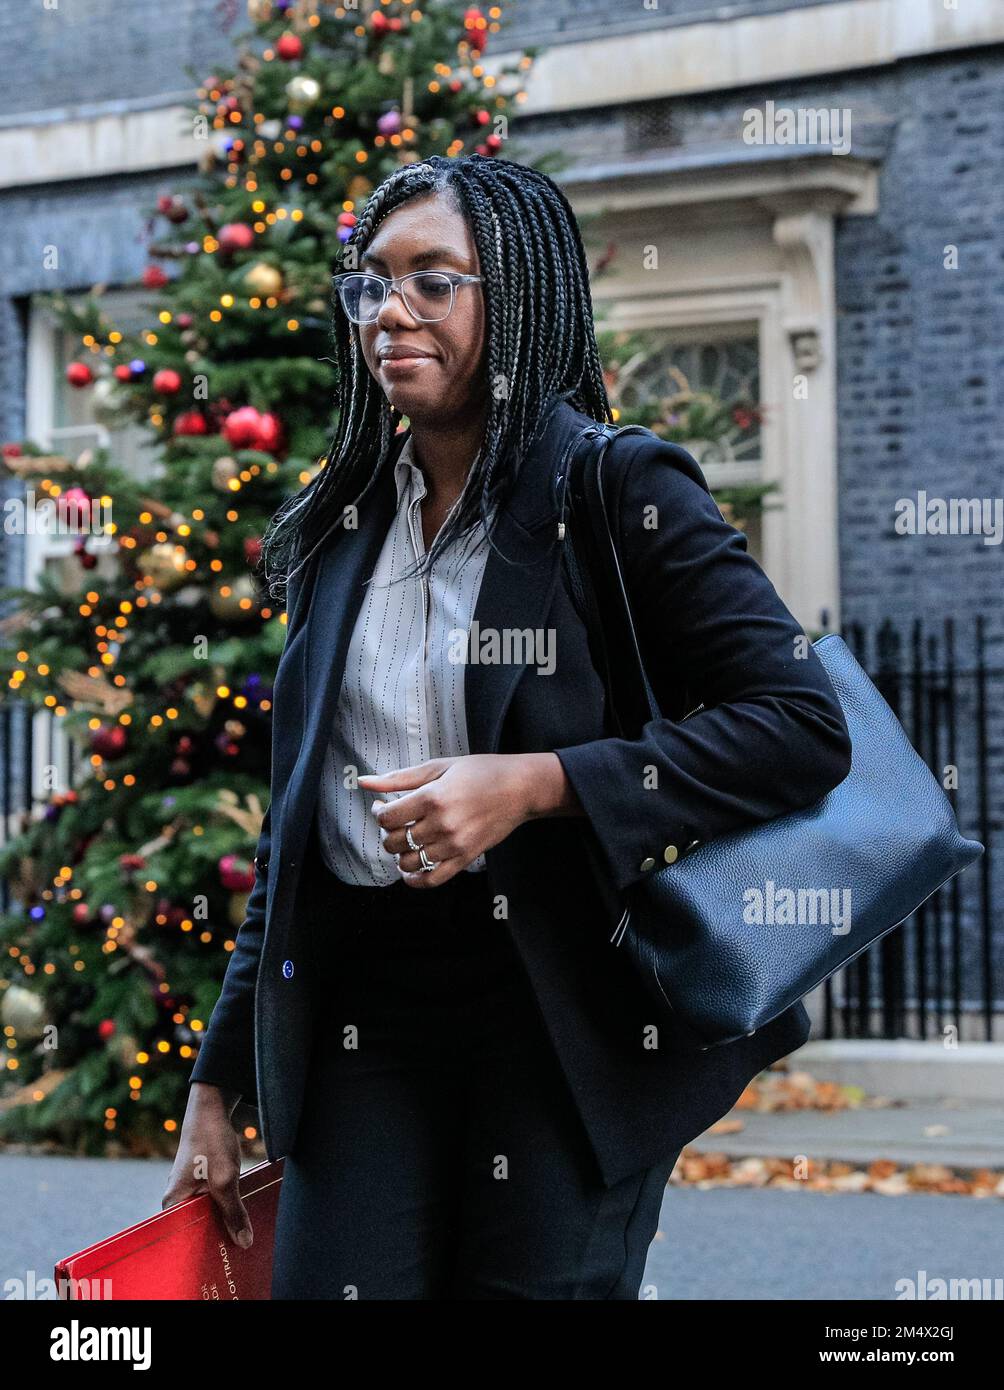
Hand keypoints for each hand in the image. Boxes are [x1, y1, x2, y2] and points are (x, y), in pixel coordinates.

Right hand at [162, 1083, 252, 1247]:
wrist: (211, 1110)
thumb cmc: (211, 1142)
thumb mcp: (226, 1179)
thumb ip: (233, 1212)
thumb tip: (244, 1242)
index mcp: (173, 1204)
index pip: (182, 1239)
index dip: (201, 1250)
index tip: (221, 1259)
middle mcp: (176, 1201)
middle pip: (197, 1229)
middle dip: (216, 1238)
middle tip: (239, 1249)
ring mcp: (188, 1192)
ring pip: (208, 1216)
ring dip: (224, 1223)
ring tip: (243, 1236)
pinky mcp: (201, 1184)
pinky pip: (213, 1204)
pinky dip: (226, 1209)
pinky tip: (242, 1216)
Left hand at [358, 752, 576, 887]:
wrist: (520, 788)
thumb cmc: (480, 772)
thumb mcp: (438, 767)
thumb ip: (399, 778)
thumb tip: (364, 782)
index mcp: (431, 798)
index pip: (387, 818)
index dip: (379, 813)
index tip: (384, 806)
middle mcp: (441, 824)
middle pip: (394, 841)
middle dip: (386, 832)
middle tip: (395, 822)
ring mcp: (454, 845)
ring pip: (408, 861)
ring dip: (399, 854)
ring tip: (406, 840)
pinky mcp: (465, 858)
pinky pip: (432, 879)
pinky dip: (415, 879)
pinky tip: (410, 869)